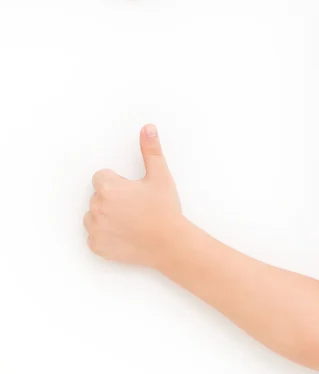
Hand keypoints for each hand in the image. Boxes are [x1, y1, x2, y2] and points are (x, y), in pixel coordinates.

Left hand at [83, 124, 187, 268]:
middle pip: (98, 196)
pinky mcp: (97, 245)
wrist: (170, 243)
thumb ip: (151, 151)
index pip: (102, 177)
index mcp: (108, 187)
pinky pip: (95, 236)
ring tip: (130, 221)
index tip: (133, 192)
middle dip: (113, 199)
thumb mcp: (160, 176)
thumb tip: (148, 128)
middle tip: (136, 207)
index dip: (119, 183)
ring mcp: (95, 228)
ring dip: (106, 216)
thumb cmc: (164, 210)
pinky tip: (125, 235)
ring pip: (94, 215)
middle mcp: (96, 207)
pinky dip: (106, 236)